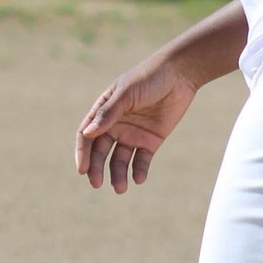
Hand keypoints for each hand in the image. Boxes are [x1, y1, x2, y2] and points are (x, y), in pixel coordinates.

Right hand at [75, 52, 198, 192]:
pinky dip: (139, 171)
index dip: (83, 153)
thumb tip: (88, 133)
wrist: (180, 74)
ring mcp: (133, 133)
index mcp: (104, 110)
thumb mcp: (127, 93)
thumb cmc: (148, 77)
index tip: (82, 169)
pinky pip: (142, 160)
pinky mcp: (151, 140)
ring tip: (121, 188)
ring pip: (120, 160)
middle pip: (101, 151)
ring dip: (118, 174)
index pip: (87, 135)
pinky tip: (138, 178)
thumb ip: (108, 113)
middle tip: (97, 183)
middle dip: (97, 168)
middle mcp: (116, 124)